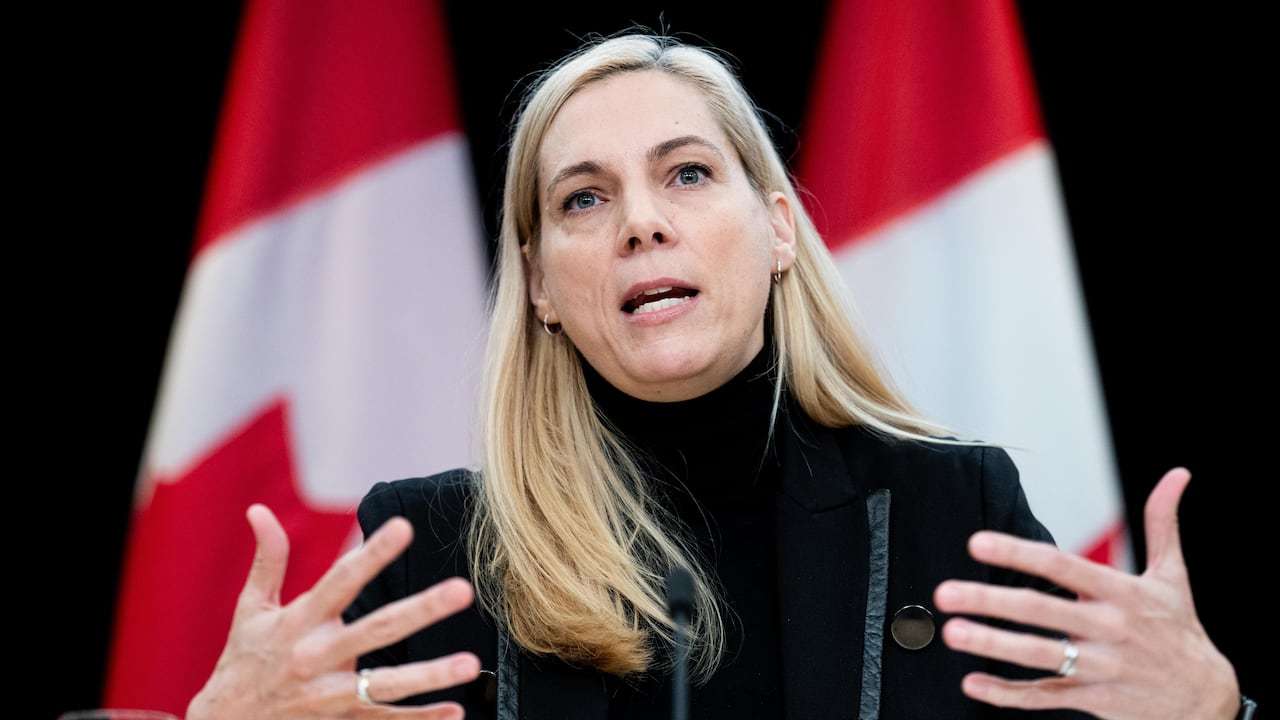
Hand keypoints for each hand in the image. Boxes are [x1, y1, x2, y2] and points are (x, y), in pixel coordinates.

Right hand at [186, 504, 480, 718]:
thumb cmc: (242, 661)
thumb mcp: (250, 609)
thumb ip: (268, 560)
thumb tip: (259, 509)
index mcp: (298, 621)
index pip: (340, 580)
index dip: (372, 554)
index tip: (404, 527)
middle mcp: (316, 657)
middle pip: (375, 630)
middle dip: (420, 610)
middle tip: (462, 590)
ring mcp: (329, 695)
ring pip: (384, 684)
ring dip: (429, 675)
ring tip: (468, 663)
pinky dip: (421, 719)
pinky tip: (455, 710)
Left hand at [934, 467, 1239, 719]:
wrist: (1208, 701)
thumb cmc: (1180, 632)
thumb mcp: (1173, 577)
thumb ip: (1163, 523)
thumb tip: (1177, 475)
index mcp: (1123, 594)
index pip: (1063, 565)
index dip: (1020, 552)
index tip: (978, 542)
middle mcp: (1110, 629)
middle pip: (1042, 611)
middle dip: (990, 600)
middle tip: (947, 592)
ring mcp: (1102, 668)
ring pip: (1040, 656)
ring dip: (992, 645)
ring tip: (953, 632)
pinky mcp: (1097, 701)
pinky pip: (1046, 697)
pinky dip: (1008, 694)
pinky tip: (974, 683)